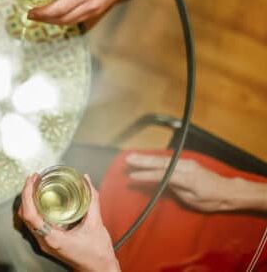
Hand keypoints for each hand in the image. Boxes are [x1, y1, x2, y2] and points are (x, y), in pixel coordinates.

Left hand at [17, 174, 119, 271]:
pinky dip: (34, 209)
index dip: (28, 195)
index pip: (30, 215)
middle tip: (33, 179)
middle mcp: (45, 242)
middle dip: (27, 194)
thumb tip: (86, 181)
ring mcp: (45, 243)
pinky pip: (35, 223)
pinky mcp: (48, 242)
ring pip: (28, 220)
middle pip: (25, 216)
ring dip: (29, 201)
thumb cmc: (98, 254)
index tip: (31, 181)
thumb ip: (92, 200)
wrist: (99, 270)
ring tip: (35, 186)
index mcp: (53, 238)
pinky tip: (41, 200)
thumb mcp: (96, 224)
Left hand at [27, 0, 124, 24]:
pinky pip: (77, 20)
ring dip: (53, 22)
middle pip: (63, 19)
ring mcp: (94, 10)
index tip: (31, 11)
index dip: (44, 12)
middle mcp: (89, 5)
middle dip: (45, 19)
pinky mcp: (97, 12)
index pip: (59, 8)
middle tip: (32, 15)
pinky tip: (55, 16)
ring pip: (70, 22)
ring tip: (41, 17)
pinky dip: (64, 20)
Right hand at [126, 153, 262, 212]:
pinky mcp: (187, 162)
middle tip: (128, 159)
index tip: (132, 176)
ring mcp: (187, 162)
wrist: (228, 191)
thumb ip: (177, 189)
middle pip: (160, 163)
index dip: (146, 175)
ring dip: (147, 158)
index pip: (162, 175)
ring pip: (163, 159)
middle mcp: (186, 166)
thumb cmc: (212, 200)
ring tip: (132, 157)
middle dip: (143, 161)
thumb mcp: (193, 200)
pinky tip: (146, 158)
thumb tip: (163, 182)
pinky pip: (167, 159)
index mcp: (188, 178)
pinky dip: (155, 158)